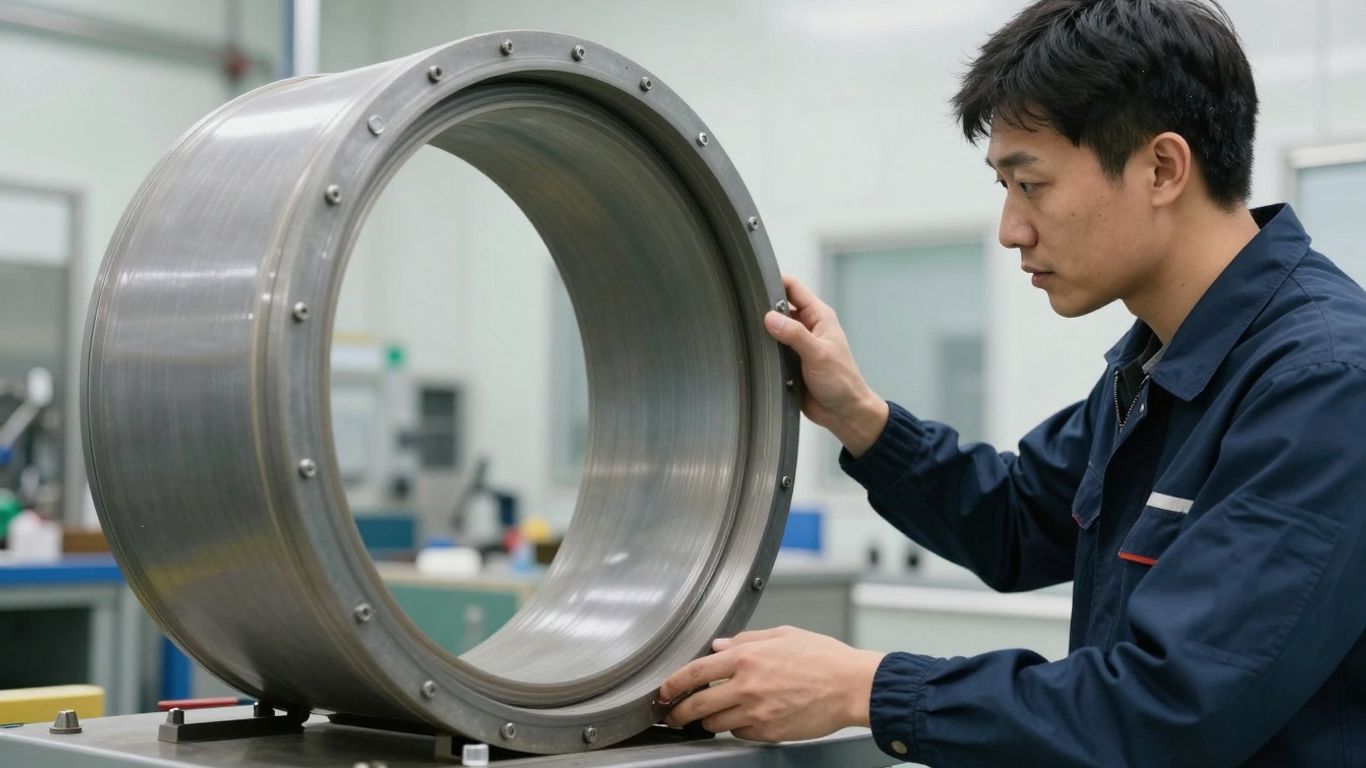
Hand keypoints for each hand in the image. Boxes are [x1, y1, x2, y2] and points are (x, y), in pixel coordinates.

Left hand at [658, 626, 885, 742]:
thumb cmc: (823, 658)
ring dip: (708, 720)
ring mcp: (757, 712)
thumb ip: (746, 639)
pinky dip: (737, 727)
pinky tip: (744, 718)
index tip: (664, 691)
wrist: (851, 686)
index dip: (672, 684)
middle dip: (679, 712)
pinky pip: (740, 733)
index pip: (695, 672)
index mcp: (747, 658)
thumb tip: (719, 645)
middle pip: (697, 705)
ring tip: (708, 715)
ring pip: (715, 722)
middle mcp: (747, 686)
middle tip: (673, 715)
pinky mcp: (769, 732)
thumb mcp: (783, 635)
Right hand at [765, 275, 888, 456]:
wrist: (844, 413)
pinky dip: (763, 350)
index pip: (793, 288)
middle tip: (746, 312)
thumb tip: (769, 318)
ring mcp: (797, 344)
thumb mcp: (818, 354)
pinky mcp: (788, 362)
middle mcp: (807, 327)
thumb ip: (794, 334)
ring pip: (772, 329)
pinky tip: (753, 352)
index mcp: (818, 317)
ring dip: (762, 331)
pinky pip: (771, 350)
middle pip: (778, 307)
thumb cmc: (841, 382)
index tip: (756, 283)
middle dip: (763, 308)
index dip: (775, 281)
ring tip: (747, 332)